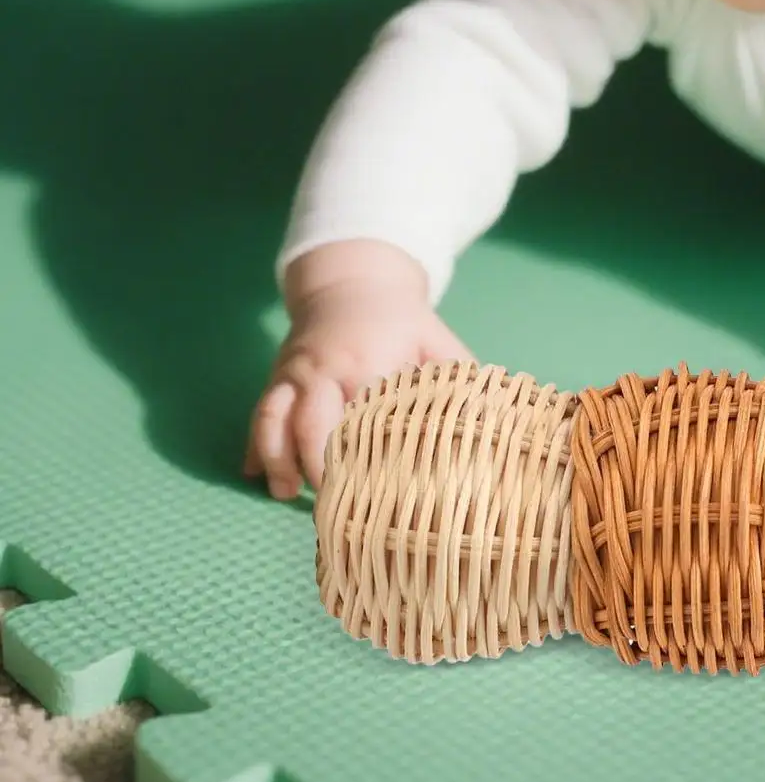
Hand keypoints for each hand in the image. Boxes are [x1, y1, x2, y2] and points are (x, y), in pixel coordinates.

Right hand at [244, 293, 473, 500]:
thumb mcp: (434, 337)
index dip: (362, 451)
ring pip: (272, 418)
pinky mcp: (276, 377)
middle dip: (313, 463)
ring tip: (285, 493)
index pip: (360, 412)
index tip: (372, 487)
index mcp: (366, 359)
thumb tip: (492, 418)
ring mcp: (293, 372)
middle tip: (328, 502)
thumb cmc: (400, 318)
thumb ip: (459, 375)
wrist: (349, 280)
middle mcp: (323, 368)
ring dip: (275, 458)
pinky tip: (257, 475)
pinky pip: (260, 412)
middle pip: (307, 420)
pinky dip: (256, 445)